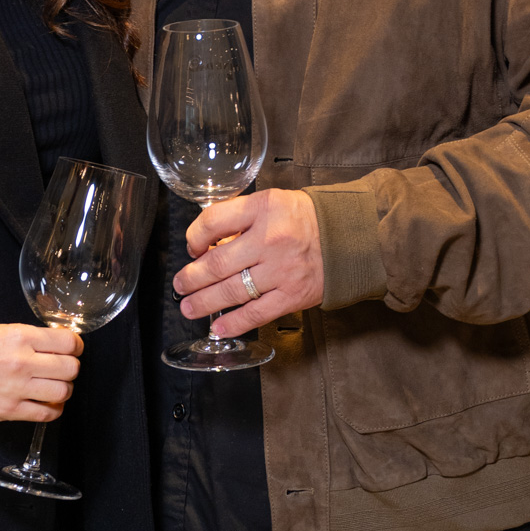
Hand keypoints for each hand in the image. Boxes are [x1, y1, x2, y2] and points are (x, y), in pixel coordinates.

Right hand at [0, 323, 82, 421]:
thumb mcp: (4, 331)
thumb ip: (33, 339)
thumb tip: (60, 346)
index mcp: (21, 337)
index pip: (67, 342)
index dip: (76, 346)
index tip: (73, 349)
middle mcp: (22, 362)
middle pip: (70, 368)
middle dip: (70, 368)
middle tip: (63, 368)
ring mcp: (17, 388)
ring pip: (63, 392)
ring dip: (64, 389)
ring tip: (55, 386)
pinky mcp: (11, 410)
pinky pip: (47, 414)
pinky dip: (54, 409)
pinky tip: (48, 402)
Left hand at [175, 189, 323, 334]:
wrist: (350, 237)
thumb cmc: (306, 219)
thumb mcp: (272, 203)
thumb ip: (240, 219)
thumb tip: (207, 245)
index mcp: (263, 209)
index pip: (214, 221)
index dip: (194, 237)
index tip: (191, 247)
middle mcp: (270, 240)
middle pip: (217, 263)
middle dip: (192, 278)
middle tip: (179, 285)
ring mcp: (281, 270)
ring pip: (232, 291)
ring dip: (204, 302)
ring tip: (188, 307)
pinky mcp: (292, 295)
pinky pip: (256, 313)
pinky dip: (234, 323)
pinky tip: (218, 327)